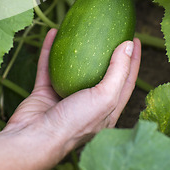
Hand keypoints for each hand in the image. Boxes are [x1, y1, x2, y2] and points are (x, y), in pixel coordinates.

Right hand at [2, 29, 140, 154]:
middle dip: (107, 51)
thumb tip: (129, 45)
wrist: (34, 139)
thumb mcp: (105, 98)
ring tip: (82, 29)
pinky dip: (50, 50)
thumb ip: (118, 71)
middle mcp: (88, 103)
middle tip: (111, 30)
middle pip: (101, 72)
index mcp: (108, 110)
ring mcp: (65, 97)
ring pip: (72, 68)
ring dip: (76, 49)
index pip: (125, 80)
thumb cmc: (74, 124)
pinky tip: (53, 33)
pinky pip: (48, 66)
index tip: (134, 38)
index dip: (132, 59)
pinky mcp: (44, 93)